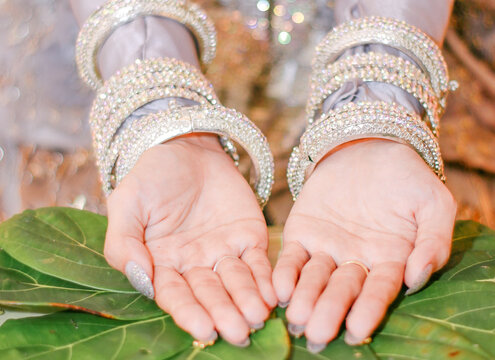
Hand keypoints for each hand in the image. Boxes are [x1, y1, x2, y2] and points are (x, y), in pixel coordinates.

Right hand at [104, 134, 276, 345]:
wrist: (188, 147)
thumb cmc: (152, 176)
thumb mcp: (128, 203)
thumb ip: (124, 243)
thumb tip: (142, 278)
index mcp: (162, 263)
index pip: (175, 294)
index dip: (189, 312)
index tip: (204, 328)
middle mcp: (194, 265)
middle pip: (210, 294)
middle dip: (224, 313)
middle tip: (238, 332)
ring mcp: (223, 252)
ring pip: (237, 282)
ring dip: (247, 300)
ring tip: (257, 316)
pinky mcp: (248, 238)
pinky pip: (258, 262)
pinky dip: (266, 278)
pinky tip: (274, 293)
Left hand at [273, 139, 455, 351]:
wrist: (367, 147)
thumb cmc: (406, 177)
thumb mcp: (434, 203)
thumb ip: (434, 240)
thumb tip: (417, 277)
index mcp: (389, 260)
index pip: (378, 290)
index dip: (368, 309)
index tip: (357, 330)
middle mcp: (355, 261)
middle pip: (342, 291)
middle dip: (330, 311)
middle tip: (317, 334)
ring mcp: (326, 248)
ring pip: (314, 278)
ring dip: (305, 298)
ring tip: (297, 316)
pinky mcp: (302, 233)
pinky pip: (292, 257)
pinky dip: (286, 273)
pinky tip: (280, 289)